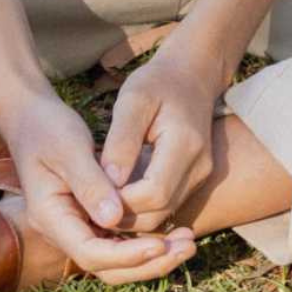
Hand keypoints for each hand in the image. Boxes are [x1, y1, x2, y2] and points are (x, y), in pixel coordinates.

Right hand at [0, 83, 196, 284]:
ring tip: (188, 242)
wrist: (32, 118)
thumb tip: (115, 219)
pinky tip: (174, 231)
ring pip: (116, 261)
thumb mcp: (69, 148)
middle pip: (107, 267)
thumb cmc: (49, 127)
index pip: (90, 253)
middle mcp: (63, 231)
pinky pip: (119, 242)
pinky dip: (145, 241)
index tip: (160, 243)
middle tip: (187, 248)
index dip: (126, 255)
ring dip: (152, 257)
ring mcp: (77, 228)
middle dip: (148, 264)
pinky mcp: (90, 219)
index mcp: (51, 218)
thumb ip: (91, 184)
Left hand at [97, 35, 223, 231]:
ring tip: (100, 200)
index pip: (154, 193)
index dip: (122, 201)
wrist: (191, 75)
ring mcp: (200, 175)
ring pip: (164, 214)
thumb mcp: (133, 100)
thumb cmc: (157, 82)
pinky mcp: (194, 179)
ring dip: (132, 216)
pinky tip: (118, 196)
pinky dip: (142, 208)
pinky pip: (167, 205)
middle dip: (124, 215)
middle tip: (90, 202)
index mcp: (185, 144)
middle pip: (160, 211)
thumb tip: (108, 183)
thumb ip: (121, 141)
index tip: (93, 191)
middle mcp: (199, 167)